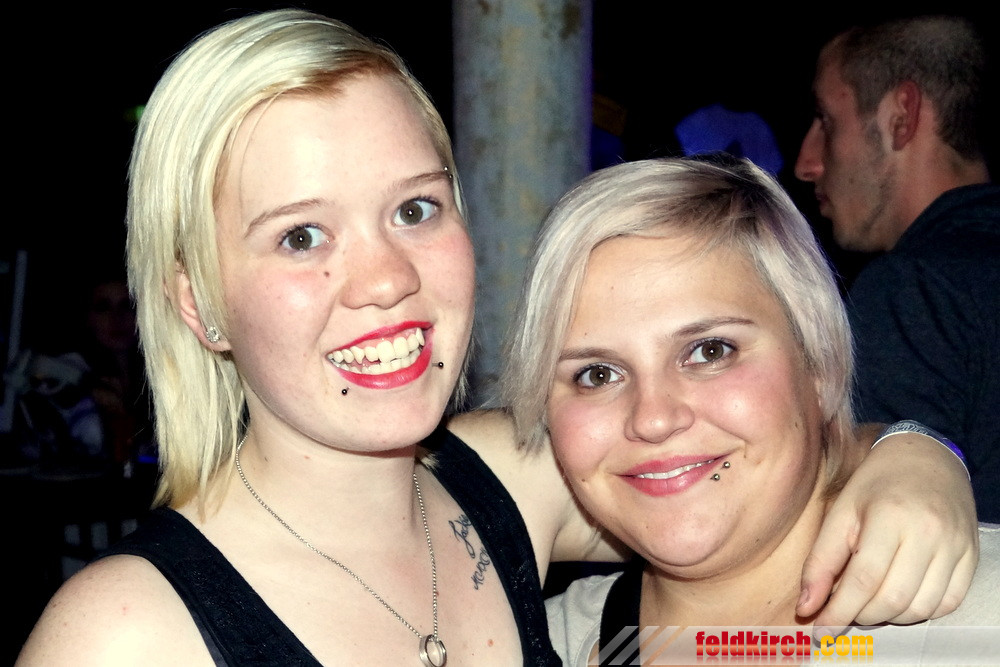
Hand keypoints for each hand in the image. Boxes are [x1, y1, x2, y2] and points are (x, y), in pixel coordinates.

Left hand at [797, 430, 977, 637]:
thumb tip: (807, 607)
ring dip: (888, 616)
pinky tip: (898, 597)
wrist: (926, 458)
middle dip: (861, 615)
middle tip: (843, 609)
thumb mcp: (840, 512)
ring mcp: (955, 547)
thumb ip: (821, 561)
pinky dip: (918, 611)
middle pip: (891, 598)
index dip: (838, 611)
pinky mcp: (971, 557)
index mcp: (890, 516)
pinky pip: (946, 604)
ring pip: (919, 608)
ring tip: (868, 601)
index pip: (862, 579)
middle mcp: (929, 533)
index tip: (820, 629)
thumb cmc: (876, 484)